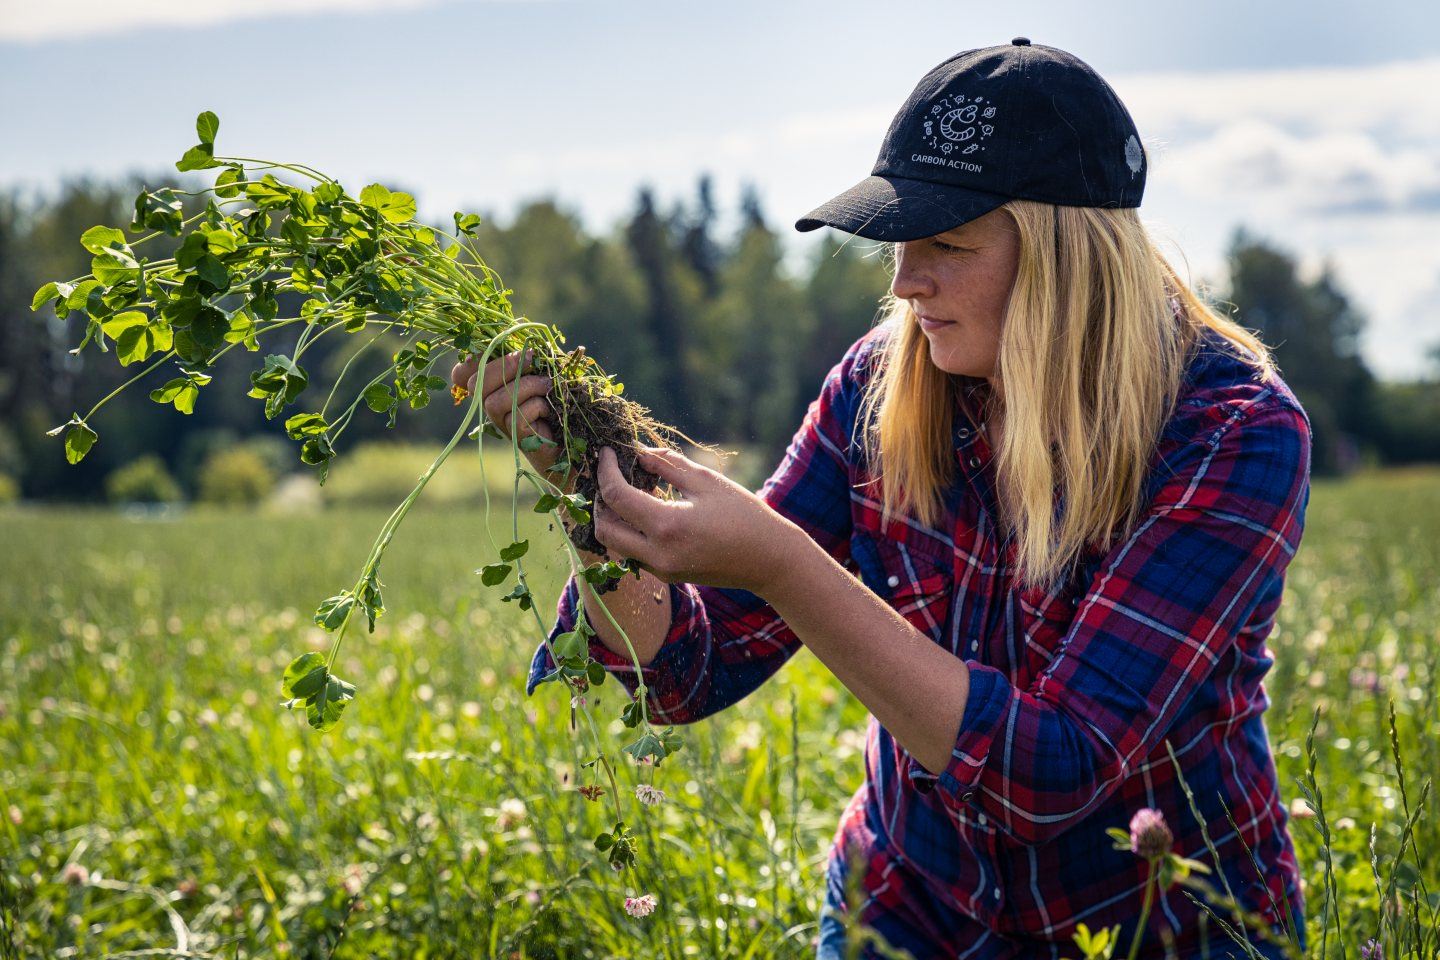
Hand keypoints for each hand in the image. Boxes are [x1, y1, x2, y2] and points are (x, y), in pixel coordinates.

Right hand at [450, 348, 568, 491]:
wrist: (573, 438)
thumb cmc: (557, 399)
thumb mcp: (541, 372)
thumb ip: (528, 359)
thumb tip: (526, 346)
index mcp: (493, 387)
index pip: (463, 374)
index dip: (470, 361)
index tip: (495, 348)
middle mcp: (491, 406)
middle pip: (476, 384)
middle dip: (504, 365)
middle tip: (530, 357)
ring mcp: (502, 424)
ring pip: (494, 402)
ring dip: (526, 385)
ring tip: (547, 385)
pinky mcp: (518, 438)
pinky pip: (518, 417)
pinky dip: (537, 406)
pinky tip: (549, 410)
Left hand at [591, 444, 795, 595]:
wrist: (769, 560)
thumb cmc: (744, 515)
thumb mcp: (706, 482)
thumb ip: (668, 465)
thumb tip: (638, 453)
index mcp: (667, 526)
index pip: (616, 496)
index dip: (605, 470)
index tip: (606, 452)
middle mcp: (658, 554)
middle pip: (605, 529)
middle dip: (599, 500)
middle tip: (609, 475)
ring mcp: (662, 570)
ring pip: (616, 544)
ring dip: (613, 518)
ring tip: (627, 491)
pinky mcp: (668, 576)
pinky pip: (635, 554)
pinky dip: (630, 532)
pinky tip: (644, 511)